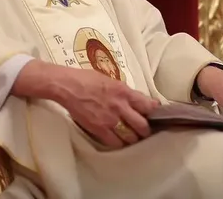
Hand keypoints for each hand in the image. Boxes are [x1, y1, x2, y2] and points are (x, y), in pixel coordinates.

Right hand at [12, 60, 159, 148]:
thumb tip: (136, 99)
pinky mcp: (99, 129)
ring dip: (133, 138)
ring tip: (132, 137)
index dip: (154, 112)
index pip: (148, 106)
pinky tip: (119, 140)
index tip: (155, 114)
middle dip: (145, 130)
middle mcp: (120, 107)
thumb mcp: (110, 79)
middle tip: (144, 130)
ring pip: (131, 137)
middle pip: (142, 125)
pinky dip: (119, 143)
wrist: (67, 86)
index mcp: (124, 92)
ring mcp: (110, 120)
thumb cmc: (87, 79)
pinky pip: (115, 142)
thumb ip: (124, 91)